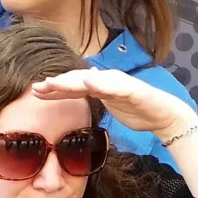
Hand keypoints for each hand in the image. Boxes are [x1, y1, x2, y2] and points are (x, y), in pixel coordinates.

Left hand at [29, 68, 197, 141]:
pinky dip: (100, 82)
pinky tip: (87, 80)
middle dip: (56, 84)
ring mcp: (119, 83)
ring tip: (53, 82)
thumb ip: (94, 94)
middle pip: (77, 80)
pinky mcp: (132, 89)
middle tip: (36, 87)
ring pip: (91, 80)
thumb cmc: (137, 110)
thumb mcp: (108, 104)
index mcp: (99, 85)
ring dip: (71, 80)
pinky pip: (114, 85)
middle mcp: (106, 80)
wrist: (163, 116)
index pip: (72, 85)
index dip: (54, 88)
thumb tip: (81, 84)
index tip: (35, 91)